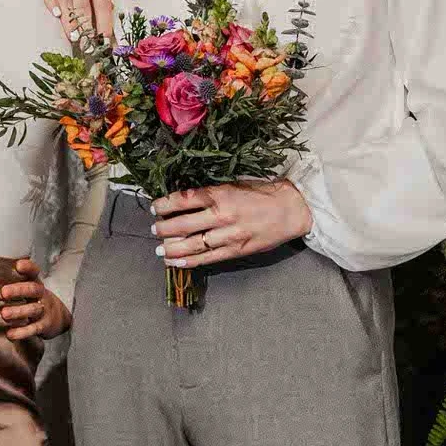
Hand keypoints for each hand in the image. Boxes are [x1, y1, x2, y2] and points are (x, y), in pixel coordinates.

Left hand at [0, 258, 71, 340]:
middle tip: (4, 292)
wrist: (58, 317)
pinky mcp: (44, 326)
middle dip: (19, 290)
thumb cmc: (35, 300)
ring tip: (4, 314)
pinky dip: (22, 332)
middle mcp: (41, 295)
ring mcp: (44, 310)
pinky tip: (10, 334)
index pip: (34, 272)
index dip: (28, 267)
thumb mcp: (29, 288)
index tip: (18, 265)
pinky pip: (34, 328)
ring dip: (18, 312)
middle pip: (33, 289)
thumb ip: (14, 283)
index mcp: (35, 283)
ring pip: (33, 309)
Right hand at [22, 0, 112, 39]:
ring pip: (65, 0)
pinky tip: (56, 15)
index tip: (105, 37)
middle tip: (89, 45)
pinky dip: (52, 3)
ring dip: (69, 22)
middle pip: (82, 3)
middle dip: (86, 27)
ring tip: (74, 38)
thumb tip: (104, 5)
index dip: (104, 19)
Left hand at [152, 180, 312, 267]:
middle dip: (164, 228)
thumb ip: (212, 193)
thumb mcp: (236, 184)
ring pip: (192, 244)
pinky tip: (174, 262)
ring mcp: (229, 235)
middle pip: (183, 224)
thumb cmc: (263, 193)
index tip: (155, 207)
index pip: (184, 199)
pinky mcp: (236, 250)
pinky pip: (207, 258)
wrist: (291, 210)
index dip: (165, 204)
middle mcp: (222, 215)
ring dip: (171, 248)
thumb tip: (184, 199)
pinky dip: (188, 261)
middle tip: (154, 229)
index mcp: (221, 194)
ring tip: (159, 249)